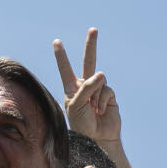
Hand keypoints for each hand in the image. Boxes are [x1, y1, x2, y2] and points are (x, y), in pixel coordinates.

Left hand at [53, 28, 120, 143]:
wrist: (97, 138)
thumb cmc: (81, 123)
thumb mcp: (77, 105)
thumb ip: (86, 88)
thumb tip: (101, 74)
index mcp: (72, 88)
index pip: (65, 68)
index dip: (62, 56)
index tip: (56, 42)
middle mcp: (85, 86)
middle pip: (88, 61)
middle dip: (91, 45)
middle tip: (93, 29)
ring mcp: (98, 89)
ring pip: (98, 79)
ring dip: (95, 94)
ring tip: (92, 109)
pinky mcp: (109, 95)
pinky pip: (106, 89)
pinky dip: (103, 99)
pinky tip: (101, 110)